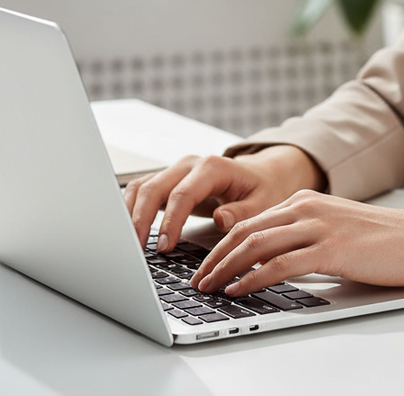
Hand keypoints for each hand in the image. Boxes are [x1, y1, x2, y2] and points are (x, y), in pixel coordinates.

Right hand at [124, 145, 324, 251]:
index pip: (183, 193)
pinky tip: (127, 233)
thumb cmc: (262, 190)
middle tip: (135, 251)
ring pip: (142, 188)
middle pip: (155, 188)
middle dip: (141, 219)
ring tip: (126, 247)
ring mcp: (176, 171)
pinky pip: (141, 192)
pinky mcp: (168, 181)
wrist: (260, 175)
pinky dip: (130, 210)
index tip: (165, 247)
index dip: (171, 221)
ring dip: (129, 215)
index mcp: (213, 167)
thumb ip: (242, 212)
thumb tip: (220, 219)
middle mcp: (190, 165)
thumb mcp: (263, 202)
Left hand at [191, 191, 403, 295]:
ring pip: (256, 245)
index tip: (206, 266)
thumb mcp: (336, 229)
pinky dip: (253, 278)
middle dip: (215, 258)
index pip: (251, 221)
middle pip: (245, 231)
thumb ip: (305, 238)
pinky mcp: (331, 249)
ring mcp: (319, 226)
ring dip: (225, 268)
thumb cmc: (383, 240)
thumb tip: (270, 263)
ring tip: (208, 288)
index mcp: (307, 200)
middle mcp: (308, 207)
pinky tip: (239, 290)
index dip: (222, 245)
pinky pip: (280, 264)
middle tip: (197, 280)